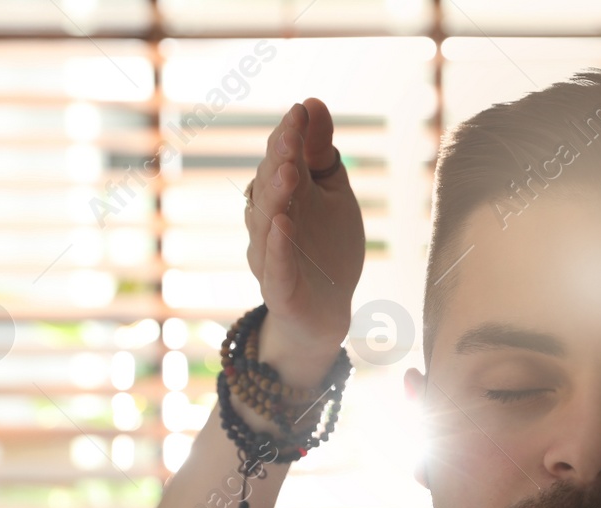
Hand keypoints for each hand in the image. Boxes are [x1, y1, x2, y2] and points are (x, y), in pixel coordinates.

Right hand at [244, 98, 364, 384]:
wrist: (326, 312)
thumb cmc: (327, 247)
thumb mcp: (332, 194)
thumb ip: (322, 154)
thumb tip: (313, 102)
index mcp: (282, 195)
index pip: (279, 158)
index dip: (288, 136)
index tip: (301, 111)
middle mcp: (269, 221)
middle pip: (269, 186)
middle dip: (279, 160)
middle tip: (292, 136)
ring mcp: (271, 255)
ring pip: (268, 222)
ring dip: (277, 196)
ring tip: (290, 171)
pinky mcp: (280, 288)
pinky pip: (277, 265)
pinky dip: (279, 246)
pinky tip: (285, 224)